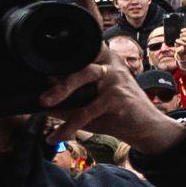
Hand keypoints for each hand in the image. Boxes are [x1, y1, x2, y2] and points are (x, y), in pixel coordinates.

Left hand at [36, 56, 185, 155]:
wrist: (146, 129)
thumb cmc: (116, 115)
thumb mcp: (88, 107)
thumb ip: (67, 102)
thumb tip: (39, 103)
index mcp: (103, 60)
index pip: (80, 50)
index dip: (62, 50)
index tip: (42, 60)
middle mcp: (110, 64)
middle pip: (78, 61)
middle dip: (57, 75)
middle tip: (41, 95)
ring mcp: (115, 77)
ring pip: (82, 78)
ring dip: (61, 91)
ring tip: (44, 106)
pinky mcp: (118, 96)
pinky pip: (87, 110)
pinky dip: (69, 126)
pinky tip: (56, 136)